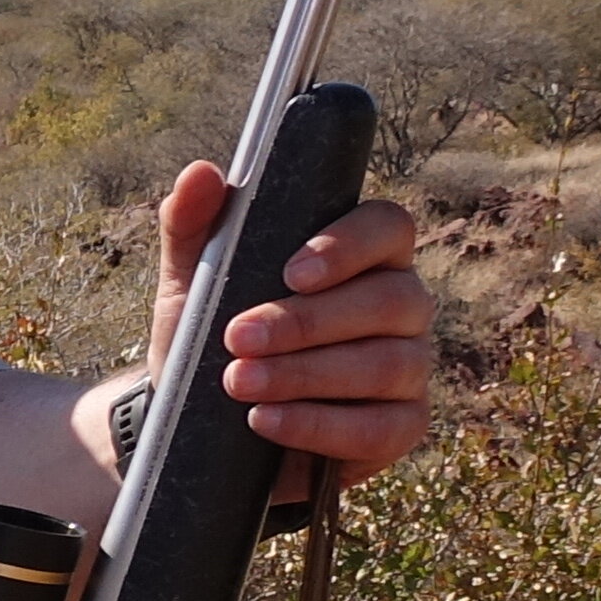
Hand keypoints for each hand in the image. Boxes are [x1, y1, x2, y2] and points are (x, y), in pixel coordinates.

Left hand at [150, 162, 433, 480]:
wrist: (197, 422)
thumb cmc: (211, 337)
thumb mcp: (192, 282)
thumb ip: (193, 226)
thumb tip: (200, 173)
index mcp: (363, 256)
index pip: (389, 227)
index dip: (350, 245)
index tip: (291, 273)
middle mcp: (401, 306)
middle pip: (391, 299)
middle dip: (307, 322)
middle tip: (239, 338)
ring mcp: (408, 368)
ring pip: (385, 364)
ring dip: (305, 374)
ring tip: (239, 382)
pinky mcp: (399, 427)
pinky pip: (382, 428)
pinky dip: (319, 426)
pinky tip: (266, 421)